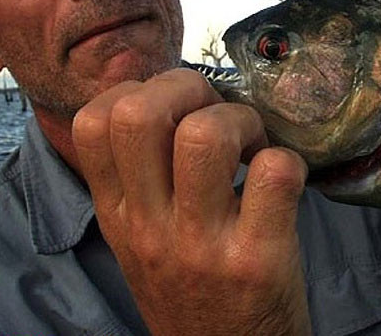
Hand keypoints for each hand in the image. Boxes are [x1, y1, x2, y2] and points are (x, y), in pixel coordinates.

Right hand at [72, 68, 309, 335]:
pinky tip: (283, 179)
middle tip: (218, 114)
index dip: (139, 92)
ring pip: (206, 134)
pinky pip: (274, 171)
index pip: (93, 122)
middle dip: (188, 89)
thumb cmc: (194, 290)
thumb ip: (146, 180)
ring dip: (242, 121)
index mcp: (119, 214)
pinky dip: (287, 160)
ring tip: (253, 147)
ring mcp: (200, 244)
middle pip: (140, 114)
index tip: (177, 108)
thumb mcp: (146, 239)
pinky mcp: (257, 259)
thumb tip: (175, 99)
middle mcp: (149, 226)